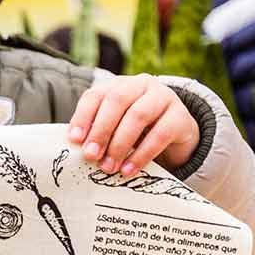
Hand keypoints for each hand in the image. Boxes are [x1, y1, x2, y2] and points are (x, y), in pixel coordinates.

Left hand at [67, 75, 199, 175]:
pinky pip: (160, 134)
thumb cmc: (139, 131)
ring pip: (137, 115)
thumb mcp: (117, 127)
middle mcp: (141, 85)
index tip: (74, 140)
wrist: (178, 134)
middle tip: (91, 155)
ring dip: (120, 144)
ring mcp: (163, 97)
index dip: (82, 116)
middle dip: (101, 130)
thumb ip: (99, 132)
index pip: (96, 95)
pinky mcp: (180, 116)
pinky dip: (142, 154)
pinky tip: (129, 169)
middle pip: (117, 101)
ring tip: (109, 166)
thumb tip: (78, 149)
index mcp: (119, 85)